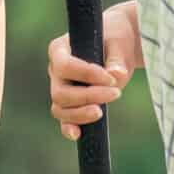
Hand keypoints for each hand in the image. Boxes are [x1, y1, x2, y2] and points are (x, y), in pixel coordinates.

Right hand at [48, 0, 142, 141]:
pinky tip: (79, 135)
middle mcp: (55, 70)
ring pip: (60, 108)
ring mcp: (61, 88)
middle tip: (116, 93)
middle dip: (87, 96)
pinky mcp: (71, 104)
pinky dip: (69, 127)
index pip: (64, 65)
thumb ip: (117, 59)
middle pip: (61, 92)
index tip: (111, 78)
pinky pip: (63, 119)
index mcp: (60, 49)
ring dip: (80, 114)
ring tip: (102, 112)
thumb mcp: (119, 43)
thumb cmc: (116, 38)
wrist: (119, 45)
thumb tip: (117, 76)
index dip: (86, 75)